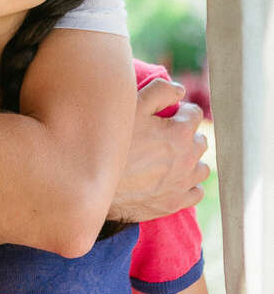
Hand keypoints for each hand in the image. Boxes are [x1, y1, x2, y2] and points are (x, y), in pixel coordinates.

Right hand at [109, 78, 209, 221]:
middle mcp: (187, 160)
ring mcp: (182, 184)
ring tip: (169, 157)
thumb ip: (160, 91)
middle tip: (163, 134)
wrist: (93, 182)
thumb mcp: (131, 106)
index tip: (166, 113)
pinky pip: (196, 192)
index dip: (180, 110)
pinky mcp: (174, 204)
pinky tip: (172, 178)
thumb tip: (180, 90)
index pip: (194, 113)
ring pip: (201, 168)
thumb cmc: (111, 141)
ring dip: (190, 160)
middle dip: (186, 134)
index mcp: (180, 133)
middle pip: (200, 140)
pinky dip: (188, 184)